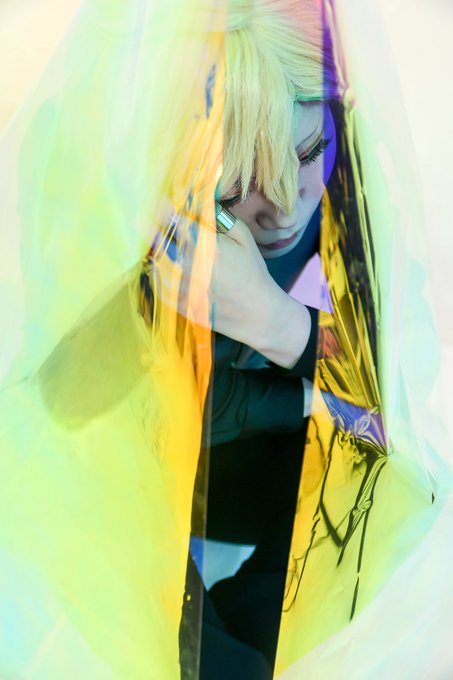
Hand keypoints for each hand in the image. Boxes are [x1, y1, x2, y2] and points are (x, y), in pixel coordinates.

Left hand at [155, 215, 311, 366]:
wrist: (257, 313)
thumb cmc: (254, 274)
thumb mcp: (245, 239)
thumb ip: (223, 219)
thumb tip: (205, 205)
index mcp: (202, 244)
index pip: (174, 220)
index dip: (169, 212)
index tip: (166, 209)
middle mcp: (187, 263)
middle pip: (161, 240)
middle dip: (160, 231)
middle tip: (159, 227)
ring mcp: (179, 285)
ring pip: (156, 261)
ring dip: (159, 253)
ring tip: (165, 250)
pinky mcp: (177, 303)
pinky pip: (157, 284)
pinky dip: (159, 275)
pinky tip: (168, 271)